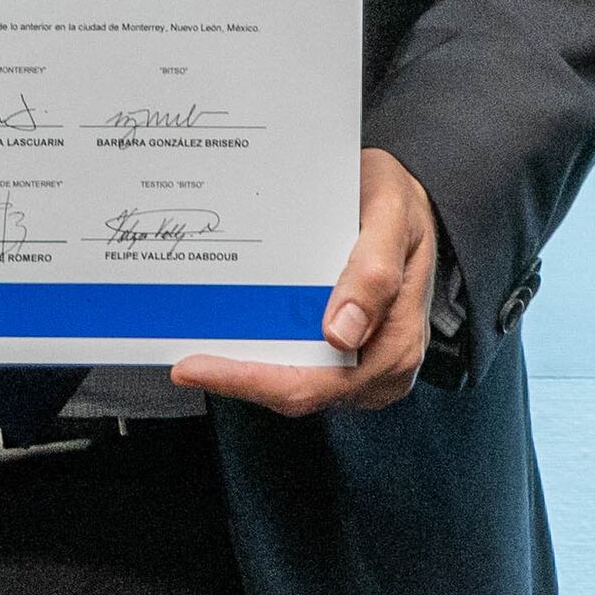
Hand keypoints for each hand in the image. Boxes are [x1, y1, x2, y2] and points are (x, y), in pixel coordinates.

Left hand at [174, 149, 436, 414]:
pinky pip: (297, 367)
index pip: (314, 383)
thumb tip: (341, 333)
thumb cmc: (399, 202)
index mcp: (395, 344)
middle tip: (183, 358)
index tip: (196, 365)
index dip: (250, 380)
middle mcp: (380, 371)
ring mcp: (362, 370)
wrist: (410, 202)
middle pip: (295, 392)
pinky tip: (232, 334)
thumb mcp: (392, 213)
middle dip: (238, 377)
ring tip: (198, 343)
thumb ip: (373, 270)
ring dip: (246, 367)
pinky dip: (263, 355)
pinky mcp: (345, 360)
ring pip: (291, 384)